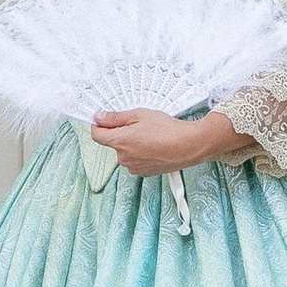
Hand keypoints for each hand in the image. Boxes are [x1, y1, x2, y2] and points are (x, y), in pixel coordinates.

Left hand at [90, 108, 227, 176]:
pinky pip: (136, 160)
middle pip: (113, 143)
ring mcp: (134, 167)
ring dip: (132, 143)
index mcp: (120, 142)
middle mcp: (123, 158)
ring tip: (151, 135)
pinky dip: (141, 152)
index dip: (99, 125)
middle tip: (138, 123)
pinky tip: (155, 145)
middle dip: (121, 133)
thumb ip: (116, 118)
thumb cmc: (167, 129)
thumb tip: (98, 118)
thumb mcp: (139, 115)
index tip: (104, 119)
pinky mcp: (144, 172)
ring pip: (126, 152)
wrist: (189, 146)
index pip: (97, 135)